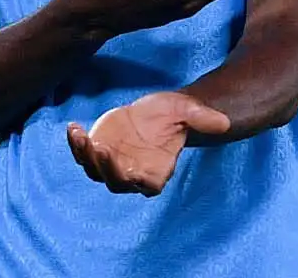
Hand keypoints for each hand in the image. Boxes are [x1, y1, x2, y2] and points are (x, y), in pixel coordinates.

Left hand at [66, 91, 230, 195]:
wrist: (154, 112)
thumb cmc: (173, 115)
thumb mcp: (187, 111)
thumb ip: (203, 119)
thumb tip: (224, 122)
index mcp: (156, 172)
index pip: (146, 187)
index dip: (136, 182)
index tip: (130, 168)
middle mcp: (132, 173)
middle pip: (115, 183)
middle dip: (105, 168)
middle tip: (99, 147)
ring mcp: (112, 164)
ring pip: (93, 170)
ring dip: (83, 156)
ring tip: (79, 135)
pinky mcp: (97, 150)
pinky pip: (82, 153)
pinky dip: (75, 143)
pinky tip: (73, 127)